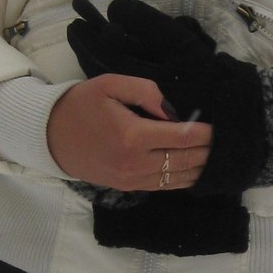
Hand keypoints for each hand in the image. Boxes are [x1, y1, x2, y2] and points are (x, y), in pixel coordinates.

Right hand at [66, 0, 266, 197]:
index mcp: (133, 136)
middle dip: (207, 151)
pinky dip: (183, 178)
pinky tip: (195, 168)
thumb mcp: (110, 85)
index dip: (206, 134)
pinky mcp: (129, 187)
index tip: (218, 127)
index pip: (183, 138)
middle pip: (186, 160)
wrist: (50, 137)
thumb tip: (174, 112)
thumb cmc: (80, 106)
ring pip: (179, 178)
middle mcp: (136, 163)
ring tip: (213, 154)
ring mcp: (132, 180)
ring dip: (199, 167)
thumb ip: (147, 92)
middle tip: (222, 140)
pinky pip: (165, 186)